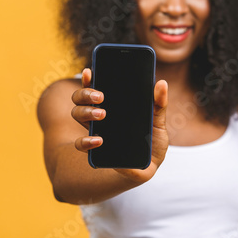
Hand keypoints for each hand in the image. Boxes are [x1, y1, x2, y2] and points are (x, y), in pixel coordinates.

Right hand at [71, 68, 168, 182]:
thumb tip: (161, 83)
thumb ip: (159, 103)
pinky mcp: (95, 151)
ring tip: (101, 114)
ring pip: (76, 115)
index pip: (96, 88)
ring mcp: (94, 132)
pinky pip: (80, 144)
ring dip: (85, 112)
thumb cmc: (152, 141)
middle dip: (86, 93)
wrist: (150, 166)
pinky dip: (86, 141)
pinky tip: (98, 140)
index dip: (89, 78)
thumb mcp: (158, 121)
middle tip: (101, 96)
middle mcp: (99, 116)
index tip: (91, 70)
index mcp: (113, 106)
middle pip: (80, 98)